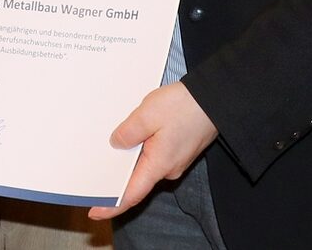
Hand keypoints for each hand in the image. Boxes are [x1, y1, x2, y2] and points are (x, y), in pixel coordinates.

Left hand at [87, 81, 218, 220]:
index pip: (132, 194)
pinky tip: (137, 133)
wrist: (215, 100)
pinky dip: (144, 147)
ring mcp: (175, 160)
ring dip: (132, 155)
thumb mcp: (148, 114)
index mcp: (159, 165)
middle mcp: (168, 168)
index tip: (96, 211)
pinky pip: (156, 154)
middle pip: (137, 178)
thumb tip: (116, 143)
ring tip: (115, 141)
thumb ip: (128, 132)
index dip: (113, 205)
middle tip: (96, 166)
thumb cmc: (186, 106)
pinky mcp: (179, 149)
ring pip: (147, 163)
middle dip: (118, 173)